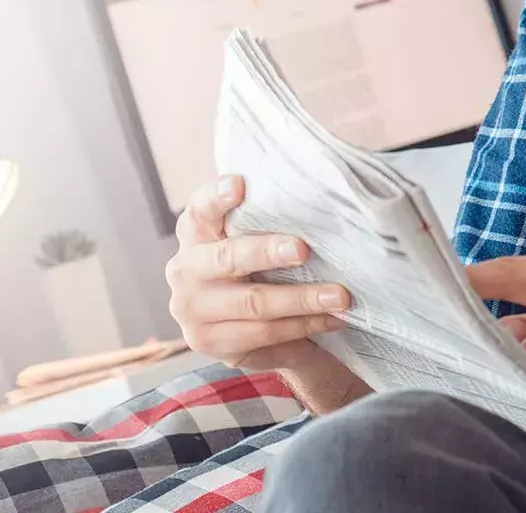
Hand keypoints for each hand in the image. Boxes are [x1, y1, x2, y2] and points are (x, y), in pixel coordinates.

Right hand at [165, 176, 354, 383]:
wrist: (239, 324)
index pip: (201, 208)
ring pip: (254, 304)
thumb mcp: (255, 237)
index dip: (217, 196)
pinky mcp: (209, 342)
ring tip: (340, 296)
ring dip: (303, 300)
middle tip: (303, 250)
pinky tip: (331, 319)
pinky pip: (264, 335)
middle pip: (229, 257)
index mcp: (195, 231)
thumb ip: (269, 219)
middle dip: (268, 252)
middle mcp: (186, 269)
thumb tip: (325, 197)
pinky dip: (304, 326)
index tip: (239, 184)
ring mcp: (192, 309)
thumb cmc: (257, 265)